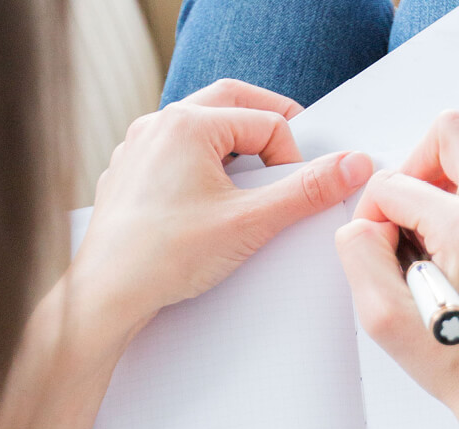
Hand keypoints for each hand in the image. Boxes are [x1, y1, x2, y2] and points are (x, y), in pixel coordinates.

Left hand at [73, 79, 372, 329]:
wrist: (106, 295)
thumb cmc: (164, 257)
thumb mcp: (251, 222)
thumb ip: (306, 191)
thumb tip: (352, 165)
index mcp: (187, 124)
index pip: (266, 121)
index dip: (292, 156)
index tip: (295, 191)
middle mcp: (157, 125)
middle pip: (230, 102)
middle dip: (267, 125)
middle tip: (290, 154)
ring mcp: (137, 148)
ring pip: (199, 127)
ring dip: (233, 145)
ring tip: (250, 182)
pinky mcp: (128, 174)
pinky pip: (174, 152)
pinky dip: (202, 165)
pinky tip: (210, 202)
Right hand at [335, 111, 458, 428]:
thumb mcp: (384, 319)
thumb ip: (358, 252)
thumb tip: (365, 223)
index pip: (394, 183)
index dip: (370, 213)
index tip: (379, 250)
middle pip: (450, 133)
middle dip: (412, 167)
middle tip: (403, 216)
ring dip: (438, 191)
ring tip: (427, 248)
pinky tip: (452, 262)